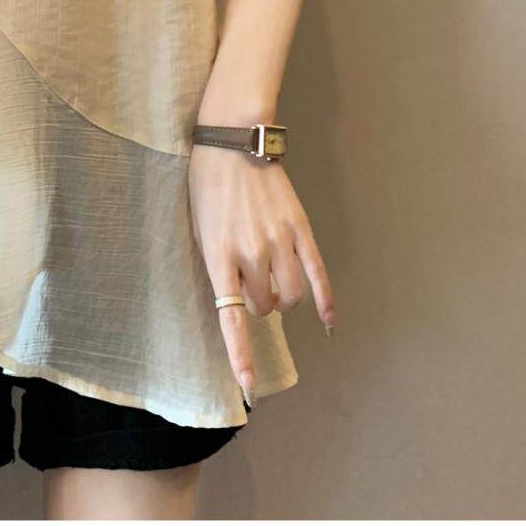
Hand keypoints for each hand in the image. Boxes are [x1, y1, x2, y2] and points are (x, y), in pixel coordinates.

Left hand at [187, 147, 335, 404]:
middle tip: (248, 285)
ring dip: (281, 299)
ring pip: (291, 296)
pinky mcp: (300, 229)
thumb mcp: (197, 225)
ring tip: (271, 284)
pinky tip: (327, 319)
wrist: (233, 140)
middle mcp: (251, 253)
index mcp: (218, 255)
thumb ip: (216, 262)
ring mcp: (280, 241)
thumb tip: (235, 296)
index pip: (231, 317)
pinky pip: (318, 274)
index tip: (248, 385)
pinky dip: (325, 300)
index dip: (241, 354)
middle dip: (255, 305)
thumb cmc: (206, 183)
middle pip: (262, 307)